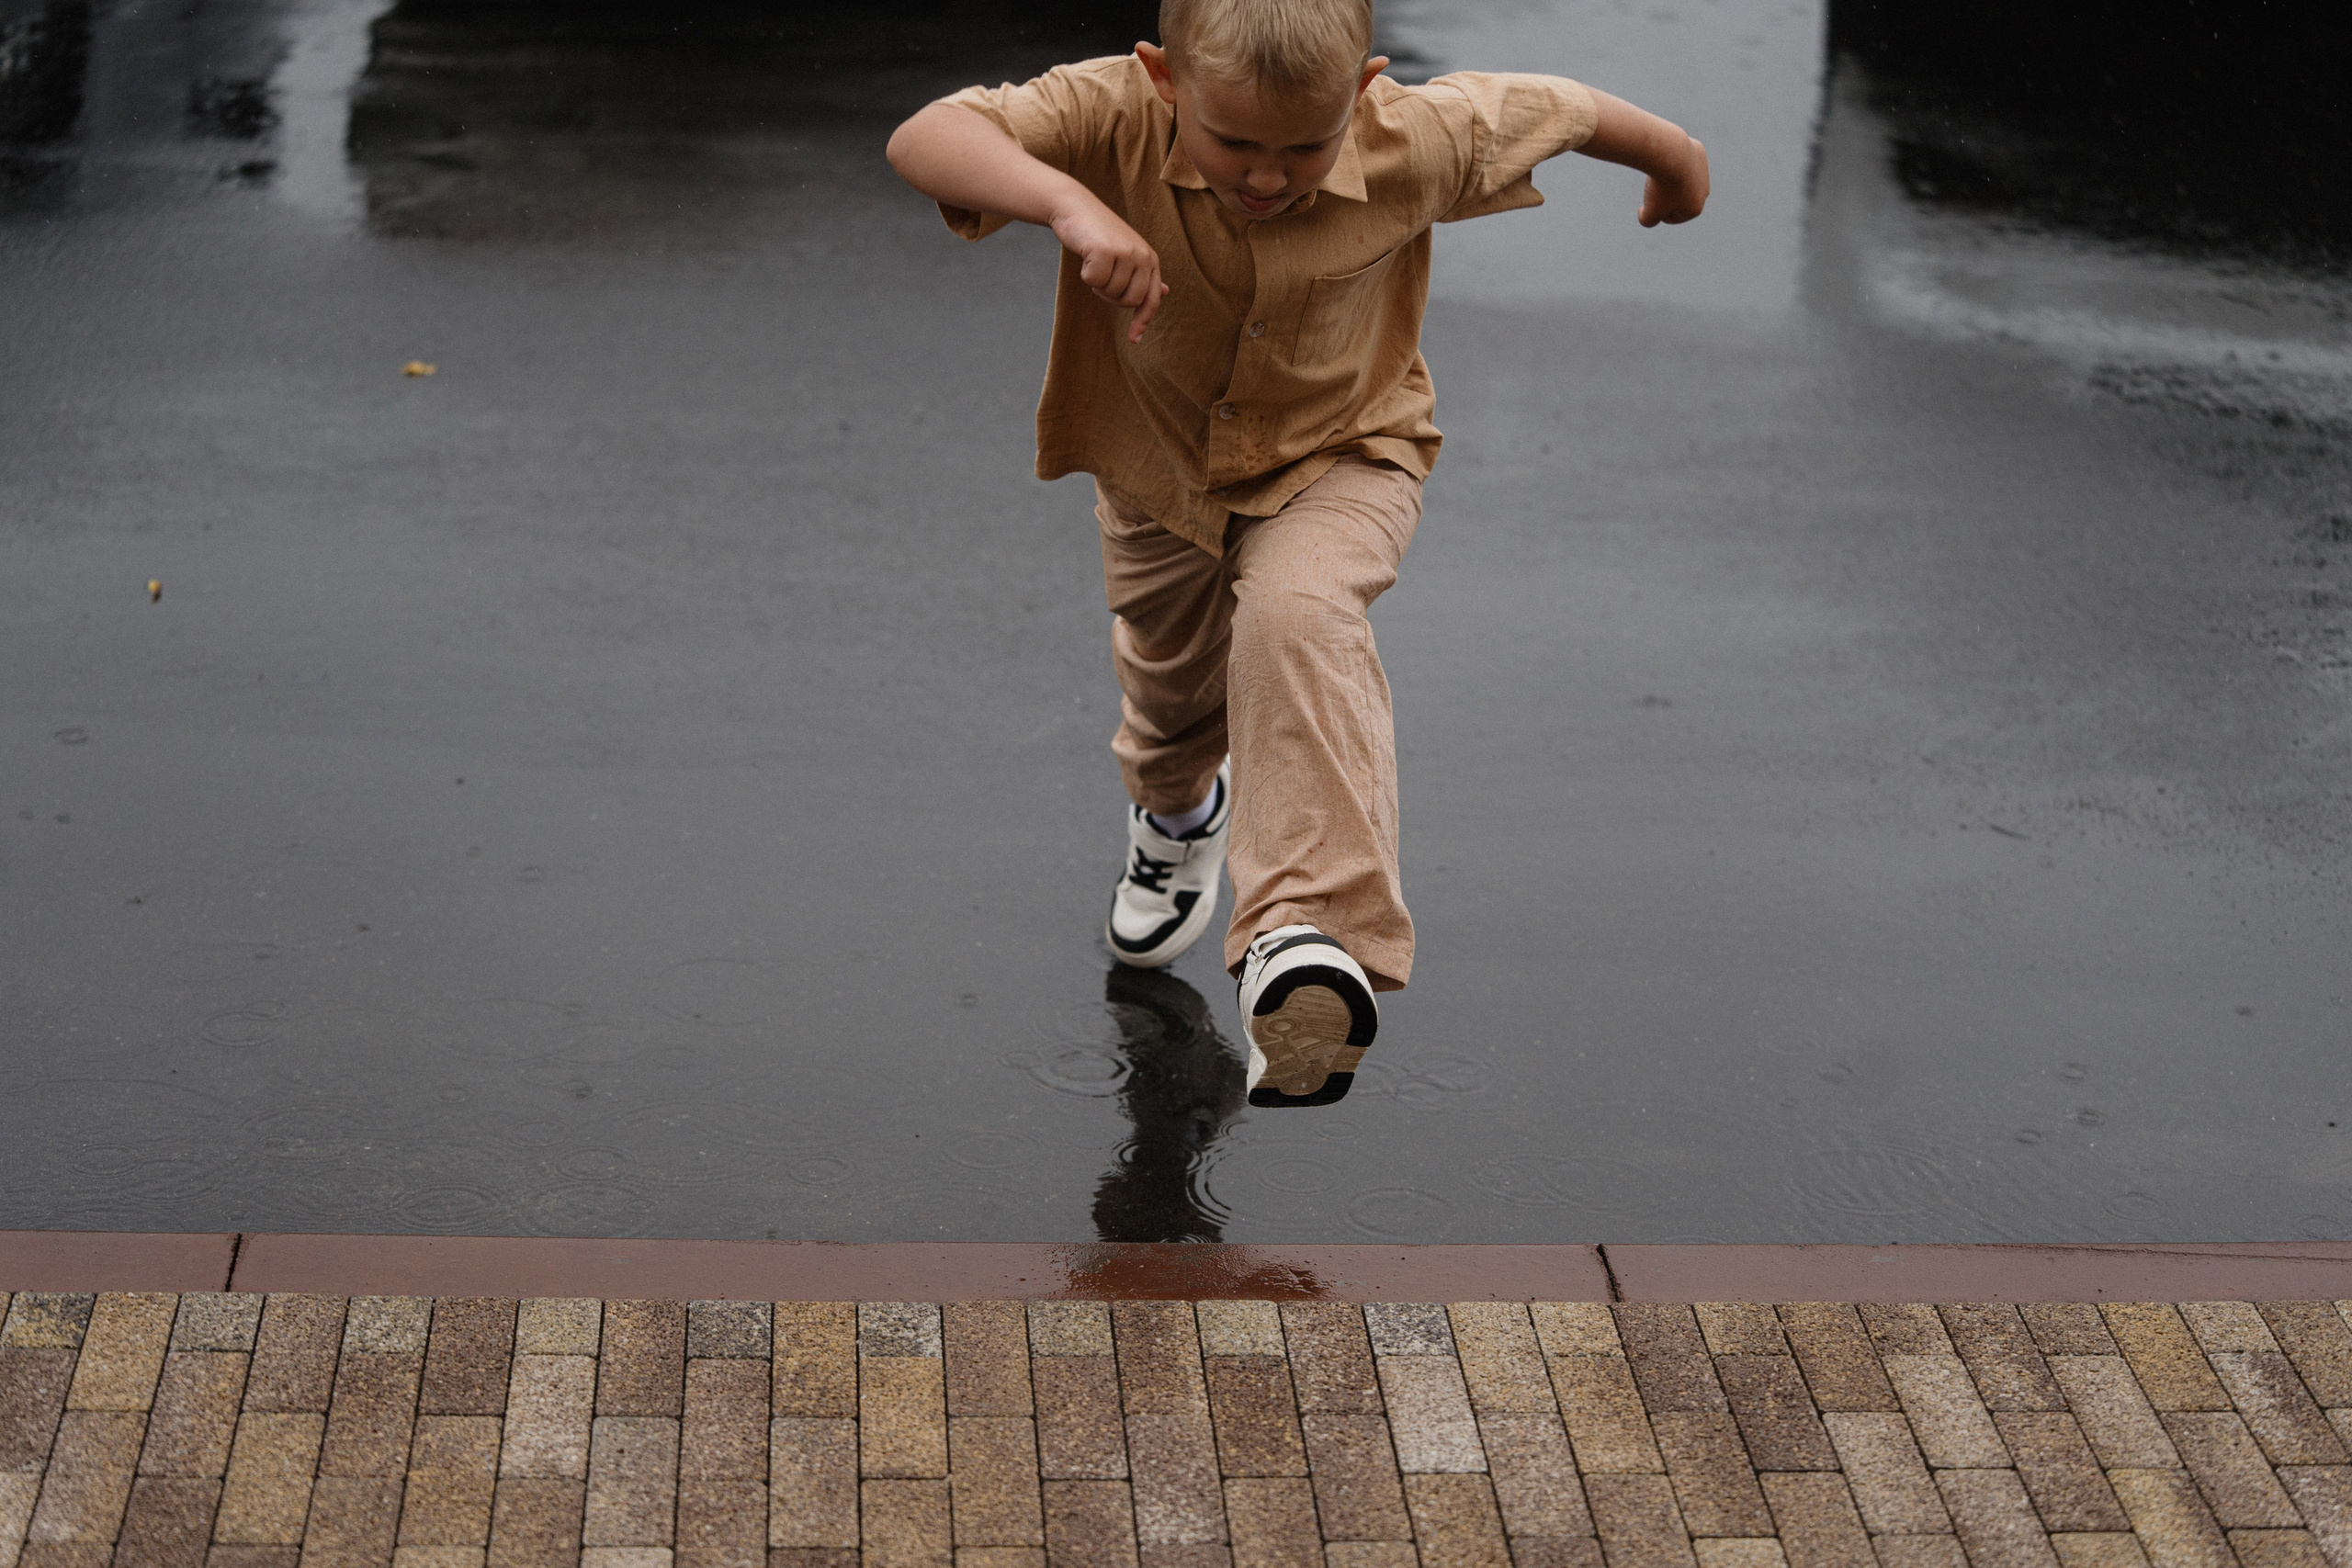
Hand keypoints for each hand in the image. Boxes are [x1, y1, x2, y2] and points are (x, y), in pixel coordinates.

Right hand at [1050, 198, 1169, 342]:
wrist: (1076, 208)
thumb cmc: (1100, 235)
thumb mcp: (1127, 254)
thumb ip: (1144, 274)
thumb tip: (1164, 293)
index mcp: (1150, 259)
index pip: (1150, 299)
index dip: (1142, 321)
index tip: (1133, 339)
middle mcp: (1142, 255)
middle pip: (1129, 301)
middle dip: (1111, 297)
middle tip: (1102, 278)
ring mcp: (1125, 253)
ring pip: (1110, 293)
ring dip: (1097, 284)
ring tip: (1095, 261)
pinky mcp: (1105, 251)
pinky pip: (1093, 282)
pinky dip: (1085, 274)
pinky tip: (1086, 256)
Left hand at [1638, 136, 1707, 226]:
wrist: (1671, 155)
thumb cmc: (1661, 186)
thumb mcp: (1649, 211)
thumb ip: (1647, 221)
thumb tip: (1646, 216)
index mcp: (1695, 209)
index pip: (1670, 217)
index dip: (1655, 210)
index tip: (1651, 201)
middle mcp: (1704, 191)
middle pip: (1677, 197)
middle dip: (1664, 194)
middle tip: (1655, 185)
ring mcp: (1704, 171)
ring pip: (1680, 177)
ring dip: (1668, 177)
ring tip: (1661, 171)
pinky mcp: (1700, 153)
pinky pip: (1681, 160)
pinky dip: (1672, 160)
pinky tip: (1668, 157)